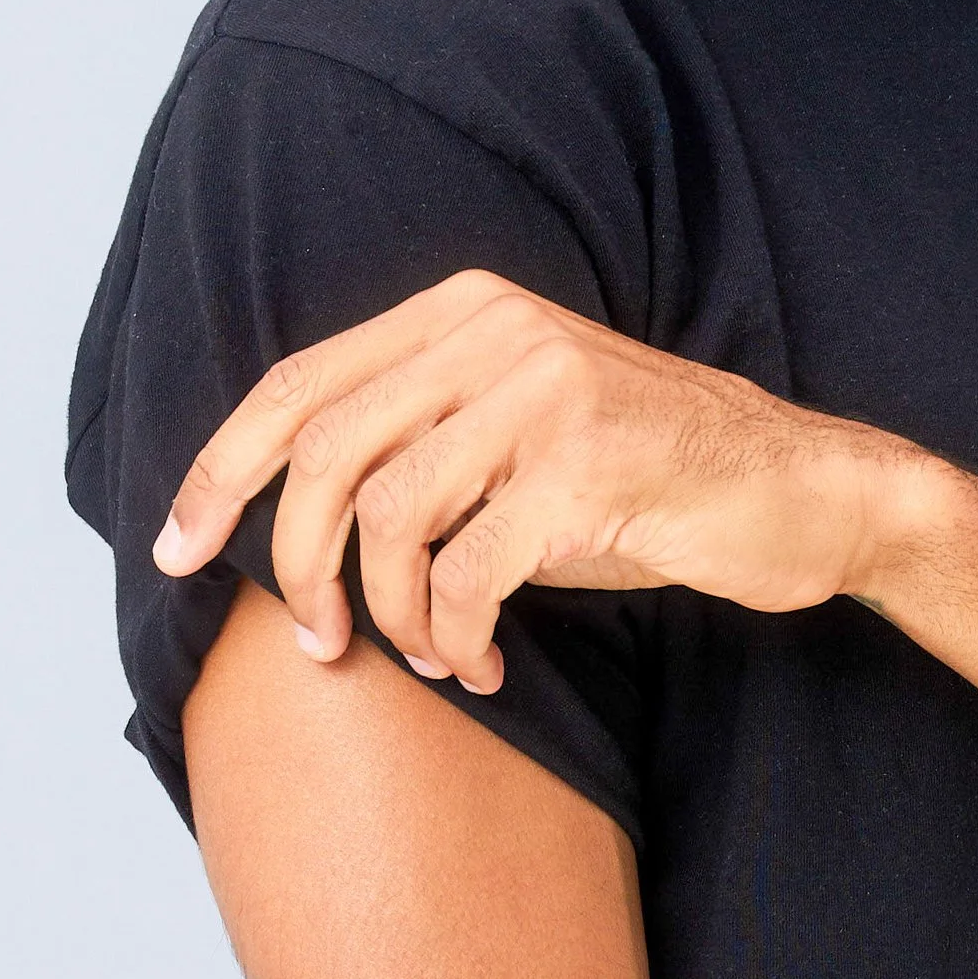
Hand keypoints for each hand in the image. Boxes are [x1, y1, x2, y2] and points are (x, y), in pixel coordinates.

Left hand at [153, 272, 930, 690]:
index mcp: (466, 310)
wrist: (801, 492)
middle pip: (323, 447)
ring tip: (424, 654)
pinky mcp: (587, 465)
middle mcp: (496, 332)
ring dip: (388, 615)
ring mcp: (543, 391)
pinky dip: (453, 640)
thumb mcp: (520, 434)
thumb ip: (420, 443)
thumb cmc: (646, 481)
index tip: (176, 550)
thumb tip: (279, 521)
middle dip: (289, 562)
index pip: (300, 382)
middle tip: (316, 642)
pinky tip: (479, 668)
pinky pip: (467, 574)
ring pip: (387, 517)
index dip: (221, 469)